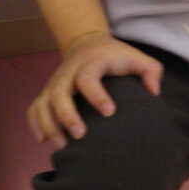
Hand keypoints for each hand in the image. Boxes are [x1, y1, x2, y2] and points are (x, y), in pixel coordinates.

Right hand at [28, 31, 162, 147]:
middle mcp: (69, 72)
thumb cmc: (115, 56)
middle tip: (80, 136)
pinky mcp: (46, 91)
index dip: (97, 95)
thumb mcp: (135, 57)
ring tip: (62, 146)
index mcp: (92, 63)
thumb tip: (154, 92)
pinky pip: (34, 108)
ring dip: (49, 125)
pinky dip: (35, 124)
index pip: (88, 78)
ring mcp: (55, 82)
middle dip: (67, 115)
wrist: (87, 43)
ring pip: (43, 102)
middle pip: (59, 92)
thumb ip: (151, 71)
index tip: (110, 112)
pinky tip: (43, 140)